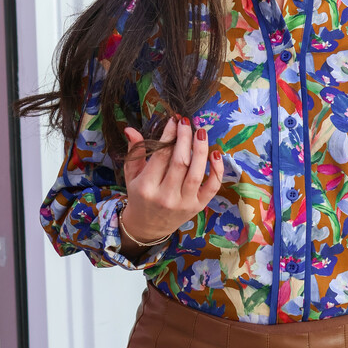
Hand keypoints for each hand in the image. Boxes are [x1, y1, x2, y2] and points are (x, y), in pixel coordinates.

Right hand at [120, 117, 222, 244]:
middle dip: (185, 138)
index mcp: (146, 186)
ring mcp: (184, 203)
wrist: (148, 227)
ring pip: (197, 172)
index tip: (174, 120)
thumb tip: (130, 129)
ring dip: (201, 149)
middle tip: (187, 122)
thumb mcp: (132, 175)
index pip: (161, 155)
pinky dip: (217, 170)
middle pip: (180, 161)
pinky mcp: (198, 207)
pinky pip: (212, 187)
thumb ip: (134, 152)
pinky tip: (215, 153)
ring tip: (201, 132)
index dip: (169, 134)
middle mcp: (165, 196)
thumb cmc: (140, 196)